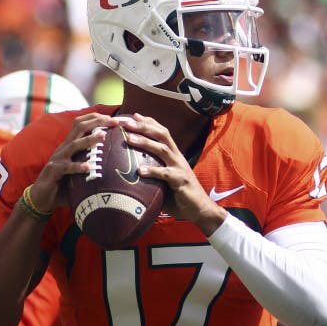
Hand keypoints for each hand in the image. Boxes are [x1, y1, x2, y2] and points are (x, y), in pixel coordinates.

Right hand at [32, 113, 117, 211]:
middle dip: (97, 122)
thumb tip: (116, 162)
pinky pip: (66, 167)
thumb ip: (92, 162)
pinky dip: (78, 166)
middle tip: (115, 121)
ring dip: (89, 139)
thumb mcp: (79, 170)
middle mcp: (64, 148)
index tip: (116, 118)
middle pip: (79, 127)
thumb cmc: (64, 184)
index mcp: (70, 145)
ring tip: (103, 136)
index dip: (97, 118)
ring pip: (74, 145)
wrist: (42, 197)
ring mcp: (58, 159)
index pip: (82, 124)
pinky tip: (89, 167)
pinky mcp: (53, 171)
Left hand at [119, 113, 226, 234]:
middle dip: (144, 126)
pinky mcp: (181, 181)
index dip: (149, 122)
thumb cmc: (179, 196)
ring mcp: (180, 168)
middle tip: (126, 122)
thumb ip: (152, 172)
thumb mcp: (164, 180)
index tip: (133, 115)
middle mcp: (177, 157)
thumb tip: (131, 170)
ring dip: (145, 142)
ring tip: (129, 138)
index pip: (162, 133)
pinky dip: (152, 171)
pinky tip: (140, 170)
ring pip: (162, 150)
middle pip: (162, 135)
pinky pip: (166, 174)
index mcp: (174, 155)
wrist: (200, 210)